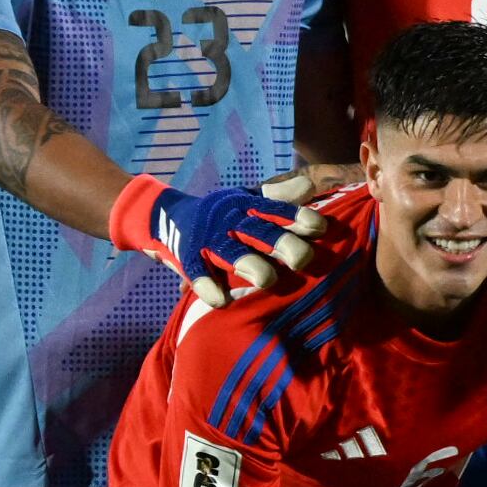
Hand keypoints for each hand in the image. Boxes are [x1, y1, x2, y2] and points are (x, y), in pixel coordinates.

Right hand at [111, 167, 352, 304]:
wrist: (167, 216)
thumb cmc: (224, 214)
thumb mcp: (249, 201)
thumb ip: (278, 198)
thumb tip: (308, 185)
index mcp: (249, 207)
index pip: (278, 210)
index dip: (298, 218)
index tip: (319, 227)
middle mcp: (232, 222)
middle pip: (260, 232)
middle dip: (281, 243)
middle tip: (303, 258)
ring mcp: (209, 240)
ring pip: (232, 253)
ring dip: (248, 264)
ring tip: (267, 279)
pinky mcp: (189, 258)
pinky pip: (197, 272)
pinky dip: (207, 286)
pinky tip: (222, 301)